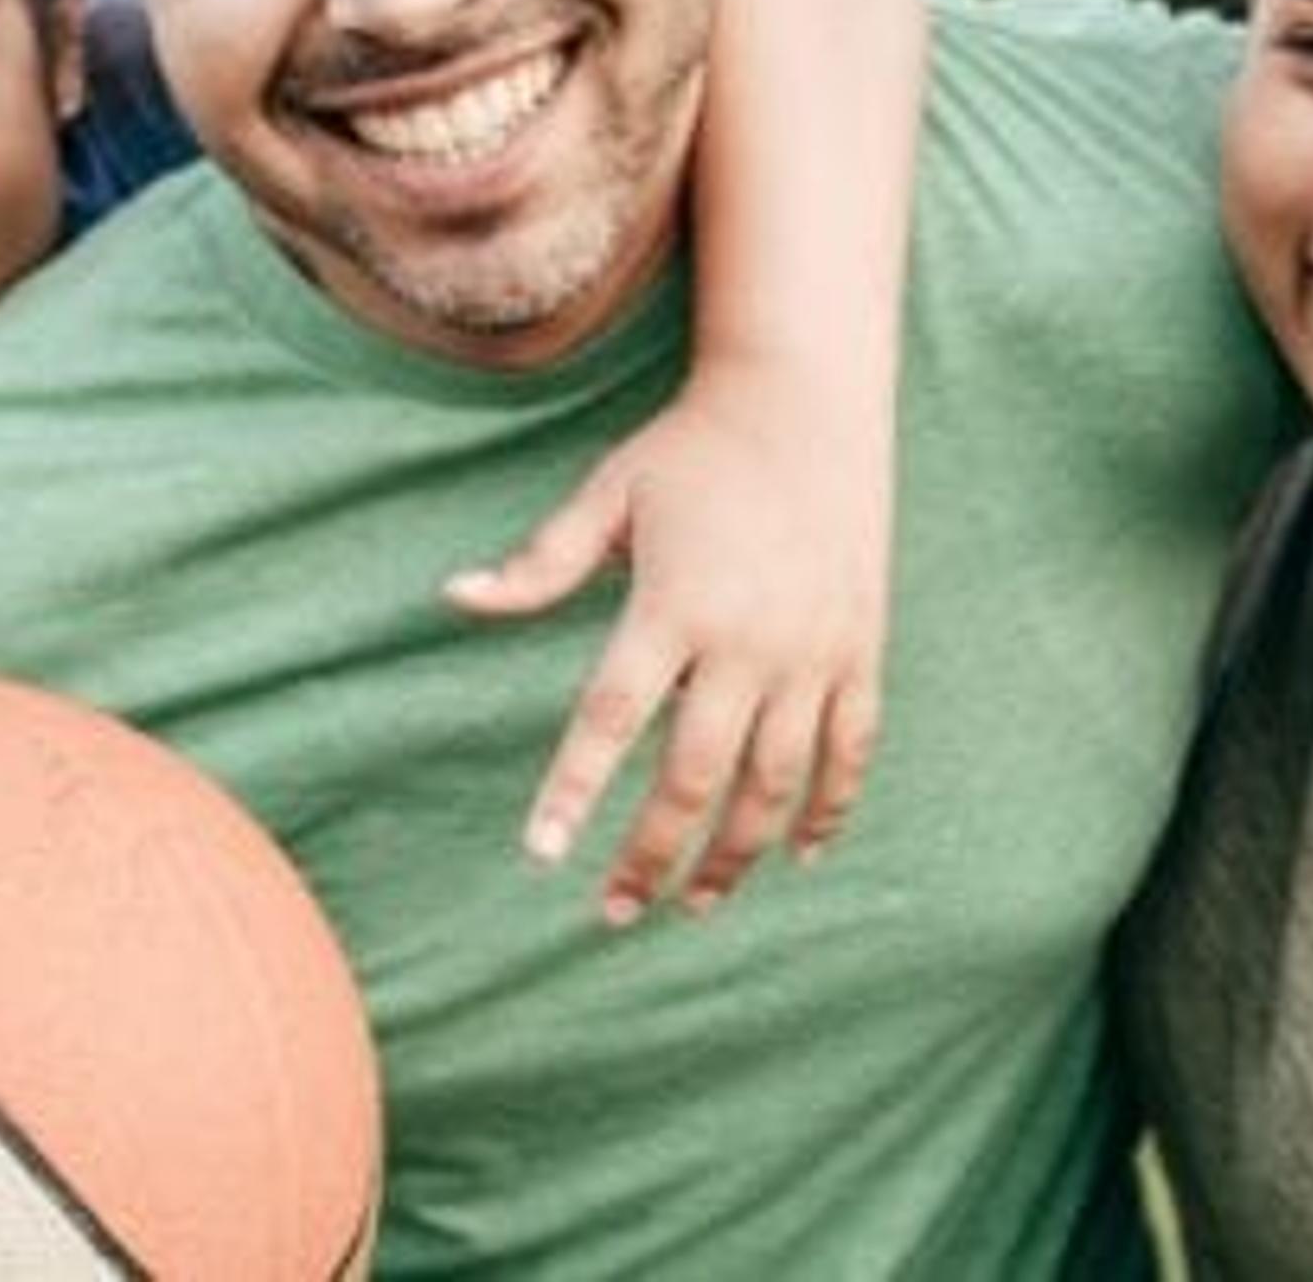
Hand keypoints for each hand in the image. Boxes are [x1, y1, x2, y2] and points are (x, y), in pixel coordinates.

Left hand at [449, 378, 888, 923]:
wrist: (809, 401)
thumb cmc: (692, 450)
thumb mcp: (608, 495)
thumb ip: (539, 562)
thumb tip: (453, 596)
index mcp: (673, 604)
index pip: (611, 719)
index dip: (575, 791)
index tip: (544, 854)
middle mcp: (747, 638)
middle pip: (695, 776)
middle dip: (652, 854)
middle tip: (616, 912)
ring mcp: (812, 650)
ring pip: (775, 782)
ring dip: (736, 854)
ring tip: (697, 903)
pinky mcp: (859, 649)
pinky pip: (850, 750)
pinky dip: (829, 808)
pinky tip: (801, 853)